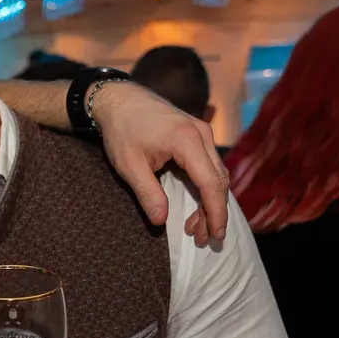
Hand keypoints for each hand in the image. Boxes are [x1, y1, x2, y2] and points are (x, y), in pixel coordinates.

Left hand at [91, 82, 228, 246]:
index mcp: (187, 141)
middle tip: (202, 238)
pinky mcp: (198, 134)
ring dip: (210, 201)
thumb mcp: (129, 165)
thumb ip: (147, 193)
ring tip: (196, 227)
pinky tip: (196, 205)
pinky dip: (206, 186)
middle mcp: (202, 134)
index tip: (216, 235)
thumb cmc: (122, 130)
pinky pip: (210, 165)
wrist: (119, 99)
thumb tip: (161, 221)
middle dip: (213, 212)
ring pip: (217, 173)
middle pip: (218, 180)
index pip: (210, 183)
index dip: (215, 212)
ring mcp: (202, 132)